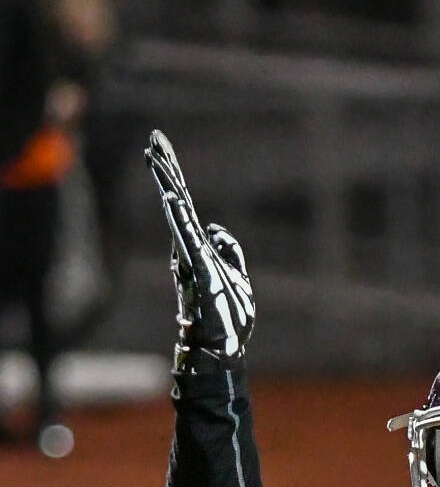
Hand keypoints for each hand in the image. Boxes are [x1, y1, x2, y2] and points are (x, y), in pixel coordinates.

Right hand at [144, 130, 253, 369]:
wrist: (221, 348)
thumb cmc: (227, 319)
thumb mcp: (238, 278)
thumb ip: (229, 252)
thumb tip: (216, 228)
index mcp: (197, 249)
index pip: (185, 206)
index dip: (174, 178)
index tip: (160, 149)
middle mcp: (188, 248)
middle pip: (177, 201)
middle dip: (167, 168)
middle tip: (154, 138)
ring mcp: (190, 257)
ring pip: (178, 213)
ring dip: (169, 183)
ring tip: (155, 154)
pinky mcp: (196, 269)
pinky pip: (185, 238)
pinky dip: (178, 218)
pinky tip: (170, 196)